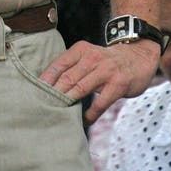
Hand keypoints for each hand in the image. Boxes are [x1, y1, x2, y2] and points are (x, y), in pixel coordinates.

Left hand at [39, 38, 160, 123]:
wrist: (137, 56)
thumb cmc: (107, 61)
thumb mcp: (89, 55)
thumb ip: (73, 67)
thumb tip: (49, 85)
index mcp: (81, 50)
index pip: (58, 64)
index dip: (45, 79)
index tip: (33, 92)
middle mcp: (92, 58)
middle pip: (67, 78)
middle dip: (54, 94)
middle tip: (42, 107)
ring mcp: (105, 71)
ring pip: (80, 89)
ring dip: (68, 103)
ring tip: (58, 115)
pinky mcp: (117, 84)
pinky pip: (100, 103)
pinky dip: (90, 114)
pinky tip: (84, 121)